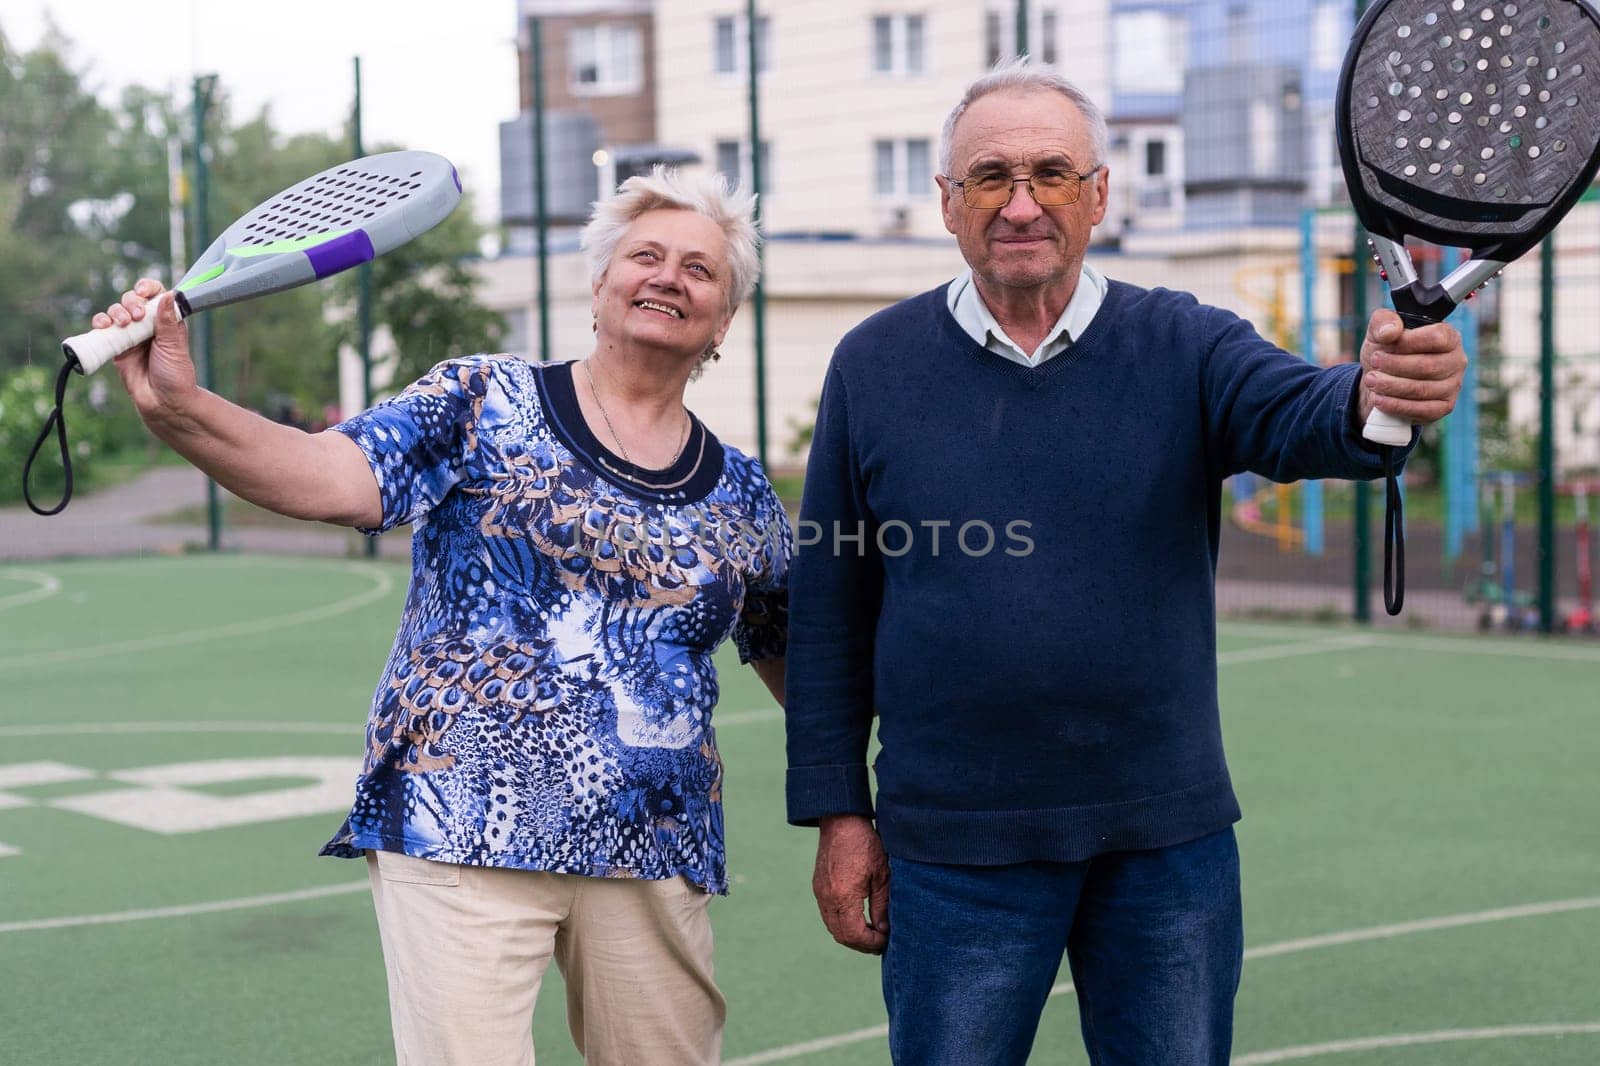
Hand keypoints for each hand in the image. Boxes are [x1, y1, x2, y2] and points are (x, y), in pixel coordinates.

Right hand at [93, 278, 198, 422]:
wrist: (163, 402)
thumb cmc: (175, 376)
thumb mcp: (174, 346)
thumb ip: (168, 321)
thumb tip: (168, 294)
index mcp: (166, 320)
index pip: (155, 294)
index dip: (148, 288)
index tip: (144, 291)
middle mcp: (147, 325)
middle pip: (131, 299)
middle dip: (131, 301)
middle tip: (136, 315)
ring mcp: (130, 335)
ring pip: (116, 311)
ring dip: (115, 311)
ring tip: (123, 323)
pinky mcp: (116, 347)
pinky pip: (103, 329)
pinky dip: (100, 322)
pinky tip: (103, 325)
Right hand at [812, 814, 889, 954]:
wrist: (840, 820)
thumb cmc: (865, 844)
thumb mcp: (882, 875)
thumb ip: (881, 905)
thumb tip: (883, 930)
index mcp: (844, 896)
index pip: (854, 934)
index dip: (871, 943)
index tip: (886, 941)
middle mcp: (827, 898)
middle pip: (841, 936)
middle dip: (861, 944)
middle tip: (879, 943)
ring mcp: (820, 893)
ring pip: (833, 927)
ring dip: (851, 935)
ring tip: (871, 932)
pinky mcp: (818, 887)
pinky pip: (827, 915)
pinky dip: (842, 923)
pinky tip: (858, 918)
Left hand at [1356, 309, 1466, 427]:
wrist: (1380, 380)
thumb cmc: (1386, 351)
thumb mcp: (1379, 331)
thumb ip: (1383, 321)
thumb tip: (1390, 331)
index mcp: (1448, 336)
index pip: (1436, 338)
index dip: (1407, 343)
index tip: (1382, 348)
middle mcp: (1456, 360)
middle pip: (1427, 366)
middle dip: (1394, 366)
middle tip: (1373, 365)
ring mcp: (1453, 385)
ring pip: (1423, 389)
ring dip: (1392, 386)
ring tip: (1371, 381)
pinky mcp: (1444, 406)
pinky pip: (1423, 409)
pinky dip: (1397, 405)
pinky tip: (1379, 400)